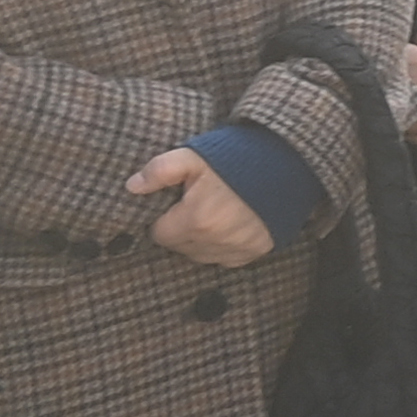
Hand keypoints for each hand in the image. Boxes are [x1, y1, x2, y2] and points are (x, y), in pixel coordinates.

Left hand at [130, 146, 276, 265]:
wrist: (285, 162)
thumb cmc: (235, 157)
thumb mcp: (193, 156)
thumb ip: (159, 171)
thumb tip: (131, 187)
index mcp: (195, 219)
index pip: (160, 235)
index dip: (163, 219)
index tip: (173, 204)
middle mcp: (215, 242)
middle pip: (180, 248)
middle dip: (180, 230)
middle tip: (193, 206)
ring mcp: (237, 249)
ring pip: (202, 255)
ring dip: (201, 241)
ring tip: (211, 214)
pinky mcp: (255, 251)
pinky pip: (227, 259)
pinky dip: (224, 246)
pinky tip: (230, 225)